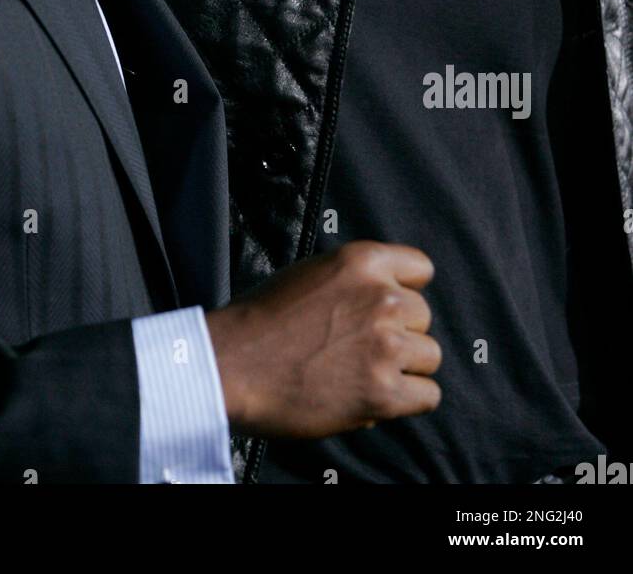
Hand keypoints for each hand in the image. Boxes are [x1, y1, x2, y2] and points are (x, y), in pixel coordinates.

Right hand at [206, 240, 440, 438]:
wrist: (232, 365)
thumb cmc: (261, 321)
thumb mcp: (311, 275)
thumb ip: (354, 283)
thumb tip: (388, 302)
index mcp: (362, 261)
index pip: (420, 268)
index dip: (404, 290)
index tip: (389, 308)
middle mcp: (382, 298)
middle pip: (423, 316)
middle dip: (400, 332)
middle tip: (363, 347)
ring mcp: (386, 345)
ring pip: (429, 355)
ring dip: (404, 367)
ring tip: (366, 373)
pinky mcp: (384, 391)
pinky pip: (428, 395)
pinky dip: (407, 400)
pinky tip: (377, 398)